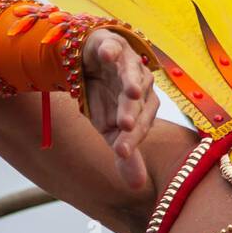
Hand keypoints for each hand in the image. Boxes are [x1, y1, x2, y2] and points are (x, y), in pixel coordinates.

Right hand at [82, 29, 159, 191]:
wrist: (87, 65)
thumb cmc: (105, 99)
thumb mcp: (110, 129)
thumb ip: (125, 154)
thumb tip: (139, 187)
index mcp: (144, 105)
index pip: (141, 123)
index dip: (132, 138)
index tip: (120, 153)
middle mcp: (141, 82)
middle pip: (138, 99)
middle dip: (131, 112)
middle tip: (123, 127)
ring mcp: (128, 62)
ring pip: (132, 72)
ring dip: (130, 80)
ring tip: (128, 92)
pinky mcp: (112, 45)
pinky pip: (113, 47)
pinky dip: (111, 51)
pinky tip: (107, 57)